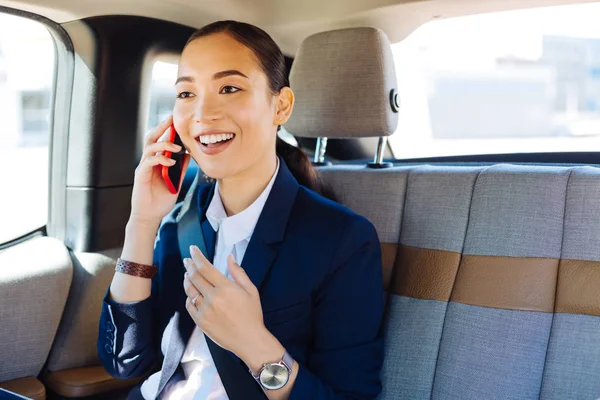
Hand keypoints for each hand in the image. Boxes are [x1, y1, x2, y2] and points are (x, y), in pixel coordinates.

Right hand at [129, 115, 190, 224]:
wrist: (150, 216)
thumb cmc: (161, 200)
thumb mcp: (176, 181)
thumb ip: (181, 168)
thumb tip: (190, 154)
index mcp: (157, 161)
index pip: (161, 140)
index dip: (167, 130)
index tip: (178, 120)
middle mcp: (148, 161)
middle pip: (152, 138)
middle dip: (162, 127)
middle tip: (172, 119)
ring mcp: (143, 167)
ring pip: (149, 147)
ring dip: (164, 144)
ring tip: (177, 147)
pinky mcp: (140, 175)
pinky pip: (148, 162)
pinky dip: (160, 159)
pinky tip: (171, 162)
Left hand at [183, 246, 280, 362]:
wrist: (249, 340)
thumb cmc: (252, 314)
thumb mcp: (251, 290)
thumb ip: (238, 272)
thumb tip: (230, 256)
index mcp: (225, 288)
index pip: (205, 268)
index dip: (197, 256)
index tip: (193, 249)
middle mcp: (212, 298)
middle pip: (194, 277)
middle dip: (189, 265)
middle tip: (187, 260)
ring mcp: (204, 311)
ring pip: (189, 291)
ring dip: (187, 280)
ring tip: (187, 274)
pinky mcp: (200, 322)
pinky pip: (189, 306)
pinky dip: (188, 297)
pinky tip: (191, 293)